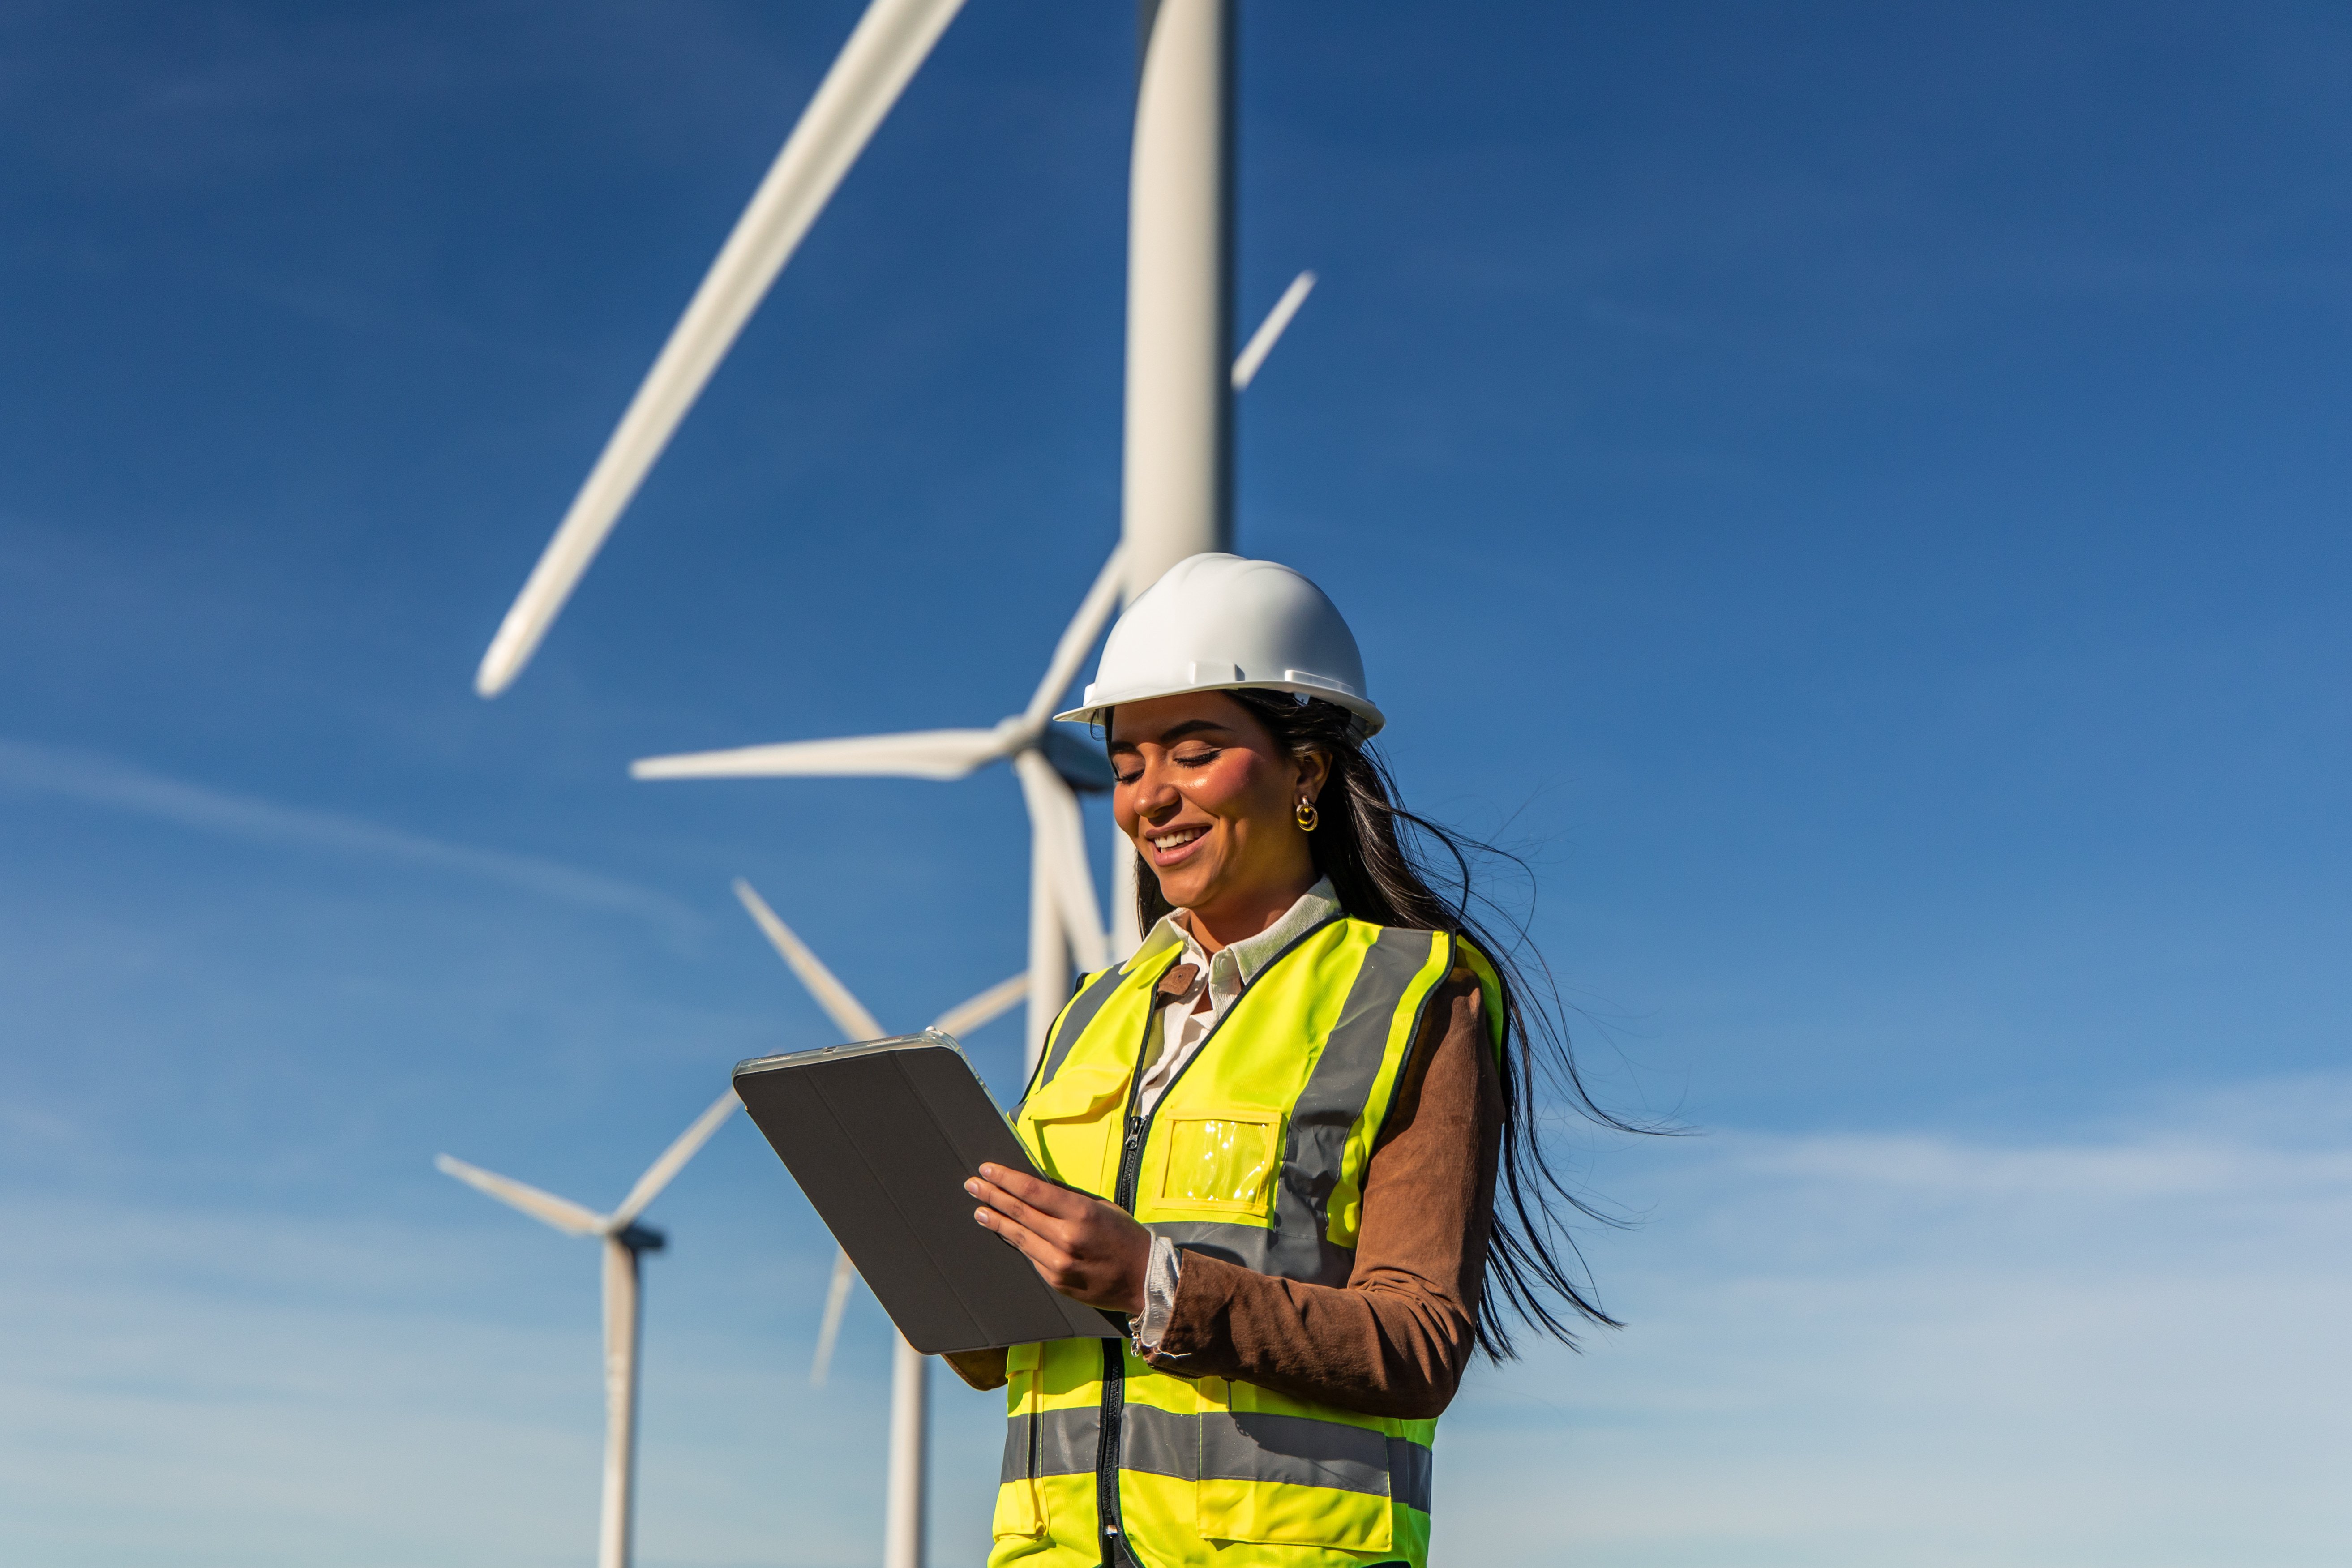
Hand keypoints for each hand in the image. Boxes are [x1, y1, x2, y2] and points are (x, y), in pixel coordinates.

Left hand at [967, 1163, 1151, 1315]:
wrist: (1145, 1279)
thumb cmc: (1125, 1238)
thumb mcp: (1101, 1208)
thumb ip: (1068, 1200)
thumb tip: (1035, 1190)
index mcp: (1081, 1213)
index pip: (1032, 1191)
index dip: (1006, 1179)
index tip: (987, 1170)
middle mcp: (1066, 1238)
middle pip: (1019, 1212)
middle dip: (992, 1196)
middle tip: (973, 1184)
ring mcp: (1058, 1263)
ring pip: (1019, 1237)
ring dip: (996, 1220)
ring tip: (980, 1209)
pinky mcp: (1055, 1281)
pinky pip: (1031, 1256)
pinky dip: (1017, 1241)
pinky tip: (1005, 1232)